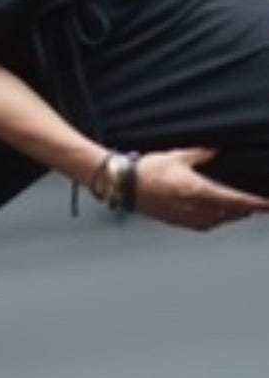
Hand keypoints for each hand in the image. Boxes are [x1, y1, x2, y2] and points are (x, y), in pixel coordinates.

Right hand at [132, 147, 268, 230]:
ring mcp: (185, 217)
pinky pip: (203, 226)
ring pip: (218, 222)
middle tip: (256, 205)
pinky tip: (215, 217)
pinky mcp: (175, 221)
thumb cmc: (146, 170)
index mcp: (197, 190)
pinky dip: (214, 222)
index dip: (254, 203)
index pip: (235, 200)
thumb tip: (216, 152)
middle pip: (230, 214)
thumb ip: (201, 155)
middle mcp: (193, 207)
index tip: (266, 204)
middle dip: (245, 210)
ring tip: (239, 211)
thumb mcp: (178, 156)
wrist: (123, 184)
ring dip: (231, 217)